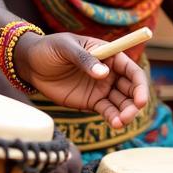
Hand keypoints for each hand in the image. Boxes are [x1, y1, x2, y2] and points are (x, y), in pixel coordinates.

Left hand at [12, 32, 148, 128]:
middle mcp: (109, 72)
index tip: (140, 99)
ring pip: (122, 102)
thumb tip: (103, 73)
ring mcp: (101, 88)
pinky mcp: (92, 102)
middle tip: (130, 114)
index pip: (131, 69)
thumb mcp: (66, 48)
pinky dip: (114, 118)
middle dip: (135, 102)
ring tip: (120, 122)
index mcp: (108, 54)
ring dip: (126, 113)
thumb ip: (84, 59)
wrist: (31, 64)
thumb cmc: (50, 48)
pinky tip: (115, 124)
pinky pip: (108, 111)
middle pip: (131, 88)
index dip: (139, 84)